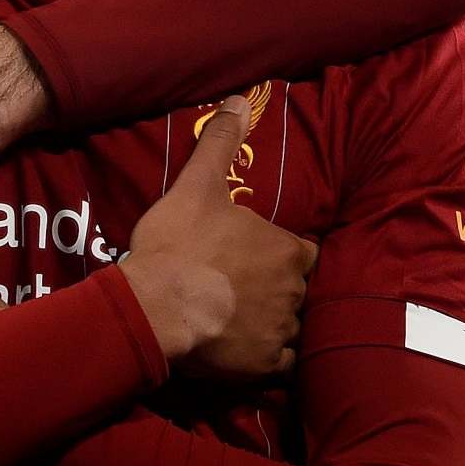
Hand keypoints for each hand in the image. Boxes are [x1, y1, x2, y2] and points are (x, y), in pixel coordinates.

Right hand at [115, 97, 317, 374]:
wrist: (156, 304)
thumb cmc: (179, 243)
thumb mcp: (197, 185)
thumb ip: (221, 144)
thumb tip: (240, 99)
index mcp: (288, 250)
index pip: (307, 254)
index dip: (289, 256)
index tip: (266, 259)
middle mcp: (296, 292)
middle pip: (302, 293)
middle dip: (283, 292)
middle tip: (250, 291)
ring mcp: (283, 331)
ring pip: (294, 329)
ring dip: (278, 326)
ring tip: (250, 324)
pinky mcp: (265, 366)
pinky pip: (283, 366)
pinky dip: (271, 360)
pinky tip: (251, 355)